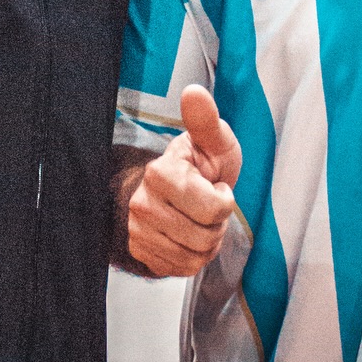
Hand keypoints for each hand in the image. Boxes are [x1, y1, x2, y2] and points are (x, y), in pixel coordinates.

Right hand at [126, 85, 240, 276]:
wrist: (173, 191)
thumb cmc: (200, 164)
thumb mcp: (212, 141)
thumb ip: (206, 121)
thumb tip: (194, 92)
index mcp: (160, 173)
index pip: (214, 208)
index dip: (224, 199)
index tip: (213, 183)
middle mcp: (141, 204)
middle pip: (205, 236)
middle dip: (217, 224)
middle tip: (207, 203)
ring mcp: (138, 231)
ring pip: (194, 256)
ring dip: (207, 242)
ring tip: (198, 219)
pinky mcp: (140, 253)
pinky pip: (182, 269)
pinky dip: (193, 257)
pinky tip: (187, 235)